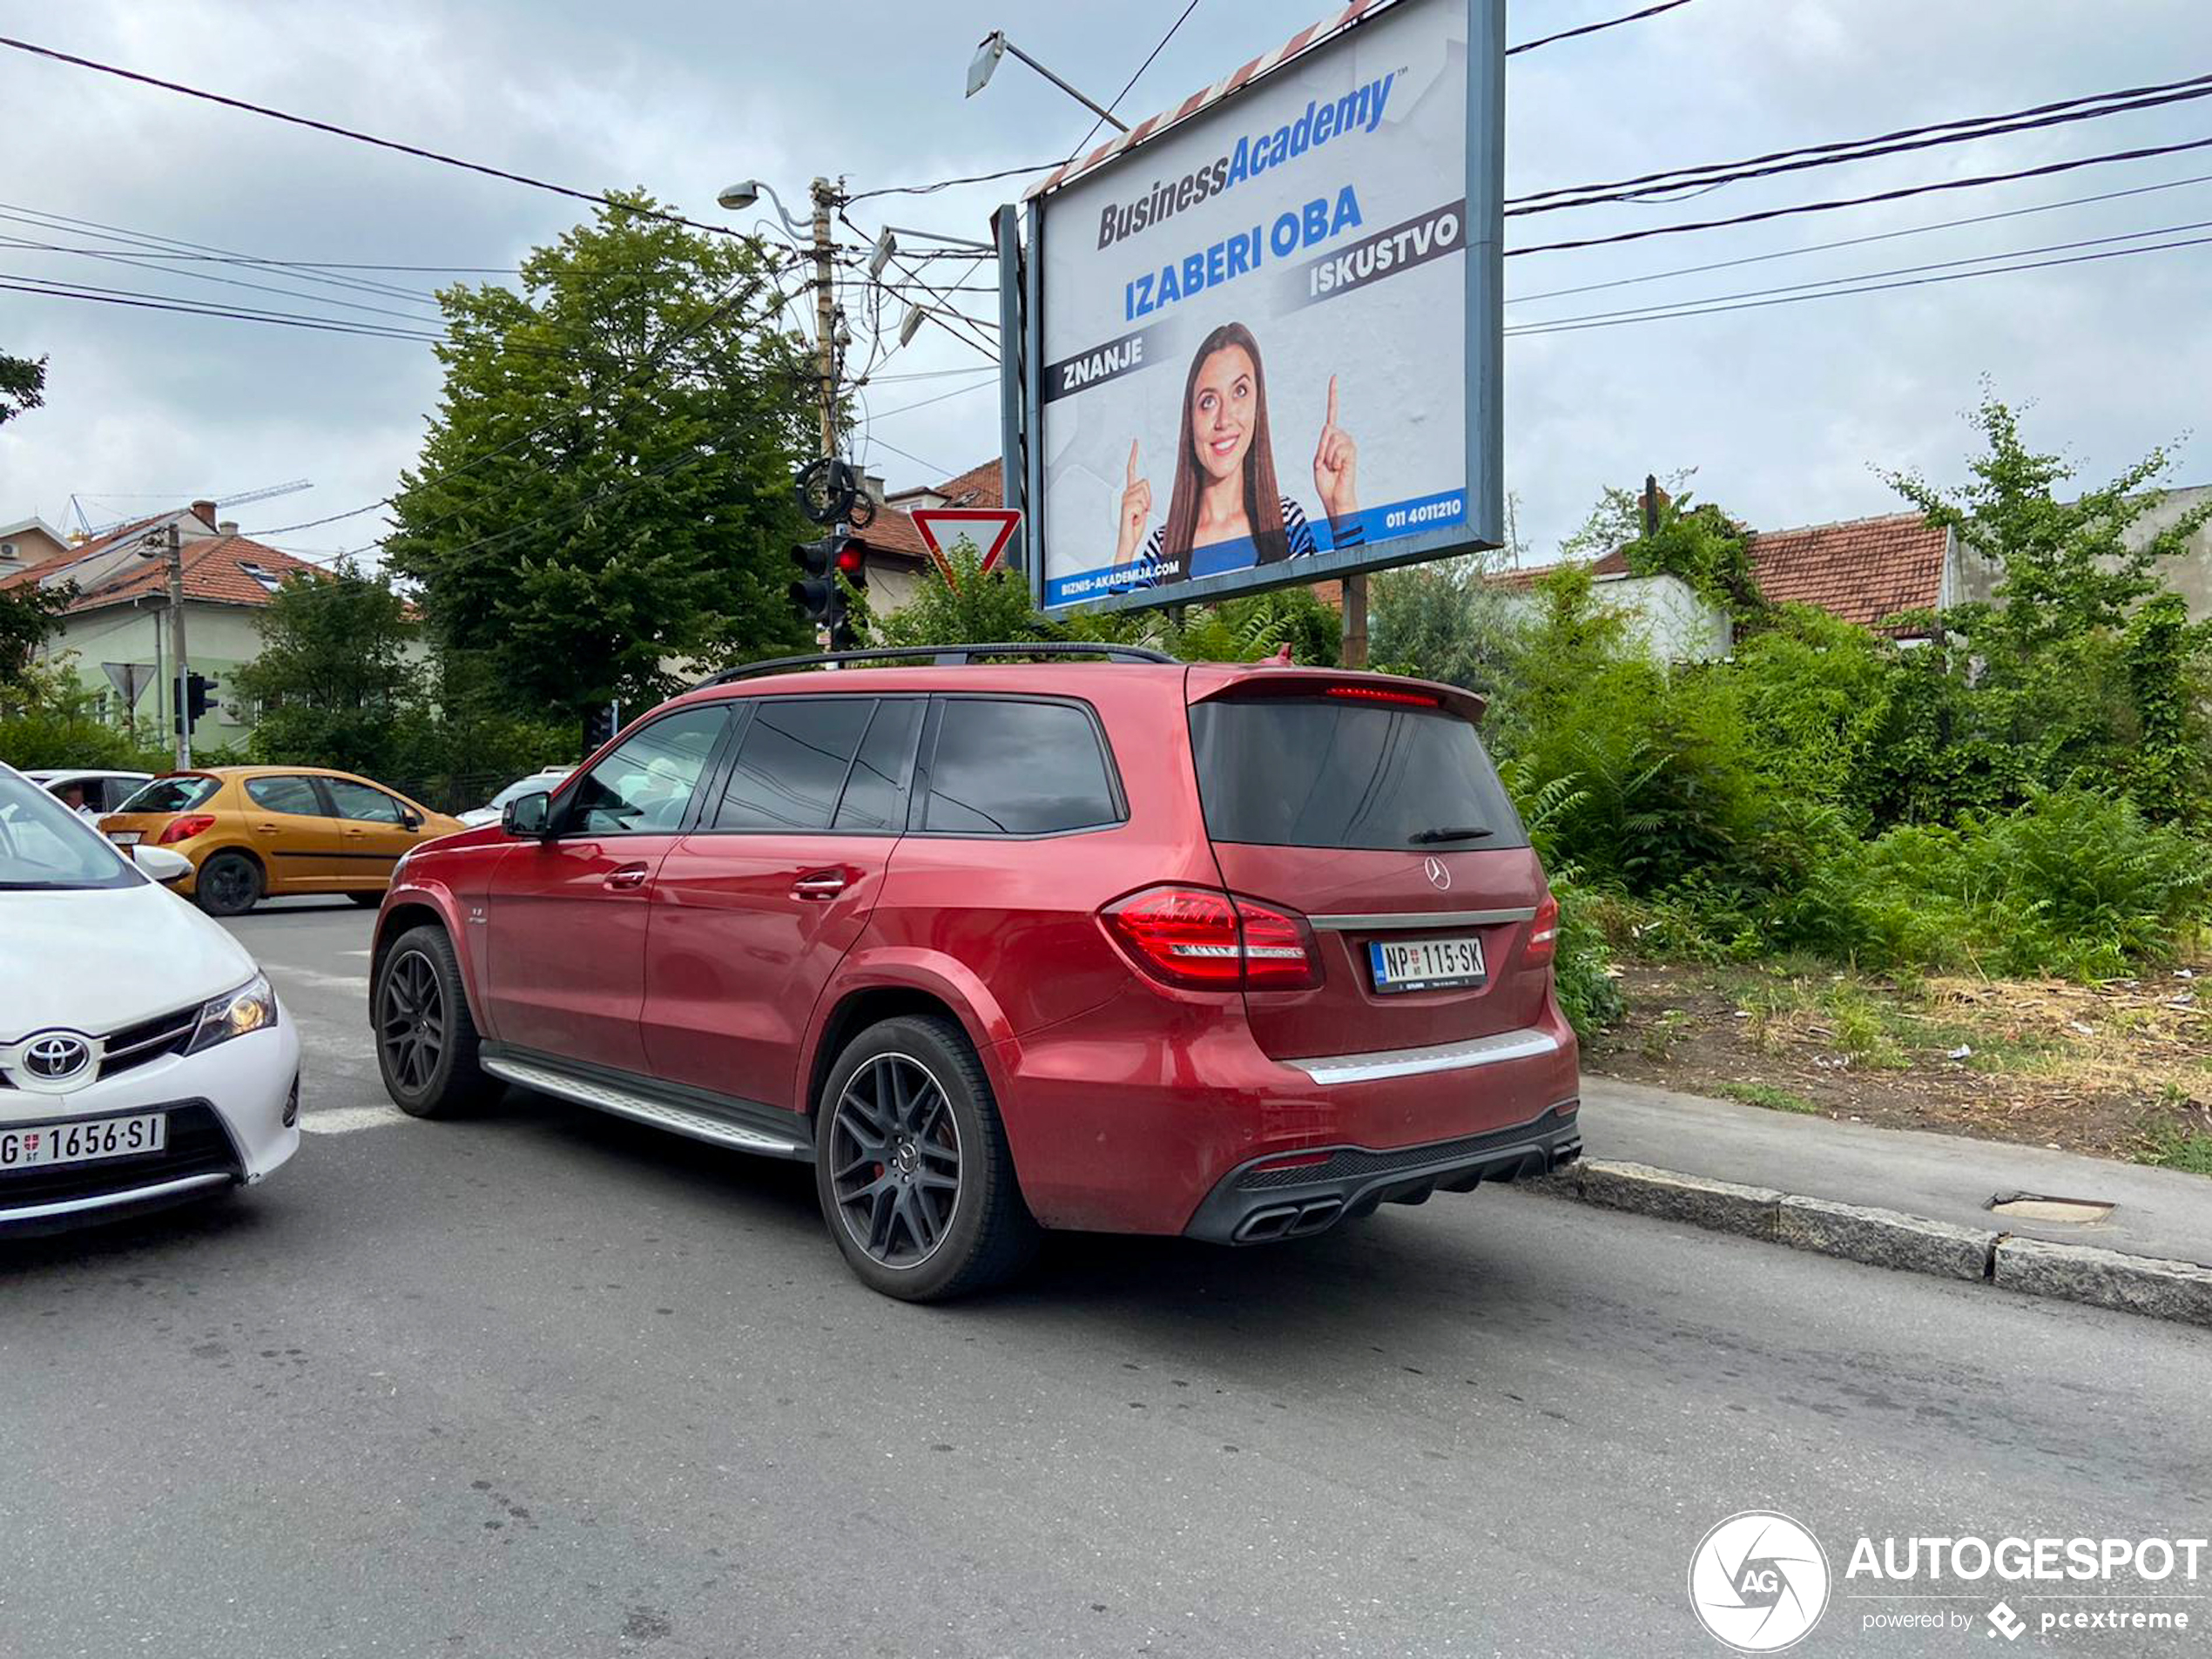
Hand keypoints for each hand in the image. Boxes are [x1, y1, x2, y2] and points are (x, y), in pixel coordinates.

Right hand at [1114, 438, 1153, 564]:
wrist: (1128, 539)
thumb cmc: (1135, 524)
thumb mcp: (1144, 506)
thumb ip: (1144, 493)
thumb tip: (1145, 482)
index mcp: (1129, 491)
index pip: (1131, 469)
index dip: (1133, 455)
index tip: (1135, 442)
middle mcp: (1125, 493)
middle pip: (1146, 483)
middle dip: (1149, 497)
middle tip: (1143, 511)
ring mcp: (1125, 500)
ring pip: (1145, 493)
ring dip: (1146, 506)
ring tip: (1139, 515)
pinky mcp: (1126, 507)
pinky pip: (1142, 504)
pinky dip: (1142, 513)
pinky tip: (1135, 518)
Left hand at [1312, 374, 1357, 522]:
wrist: (1334, 497)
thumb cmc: (1326, 481)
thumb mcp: (1318, 459)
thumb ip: (1322, 443)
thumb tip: (1329, 426)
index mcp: (1332, 437)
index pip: (1333, 412)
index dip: (1333, 395)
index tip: (1335, 377)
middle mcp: (1343, 437)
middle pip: (1327, 429)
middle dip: (1321, 449)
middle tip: (1324, 465)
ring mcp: (1349, 443)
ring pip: (1331, 439)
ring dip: (1326, 456)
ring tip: (1332, 468)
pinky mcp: (1353, 451)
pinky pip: (1337, 449)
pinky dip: (1333, 460)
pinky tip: (1339, 468)